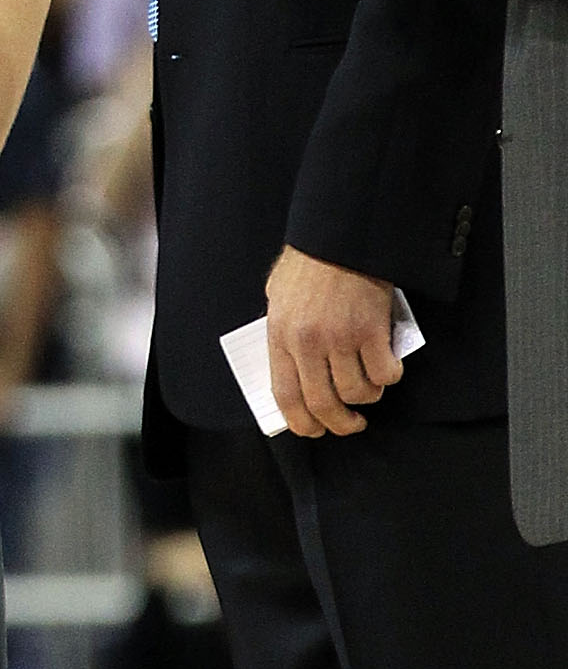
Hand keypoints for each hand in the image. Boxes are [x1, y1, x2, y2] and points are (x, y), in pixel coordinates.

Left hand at [264, 245, 403, 437]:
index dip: (301, 422)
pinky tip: (388, 368)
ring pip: (357, 391)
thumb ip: (282, 333)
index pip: (285, 395)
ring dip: (367, 397)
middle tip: (350, 425)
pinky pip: (385, 372)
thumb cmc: (309, 263)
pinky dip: (389, 377)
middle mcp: (308, 342)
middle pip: (323, 403)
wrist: (341, 237)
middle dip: (339, 424)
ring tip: (370, 390)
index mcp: (280, 335)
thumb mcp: (278, 297)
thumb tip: (292, 370)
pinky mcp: (373, 330)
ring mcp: (341, 338)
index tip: (314, 431)